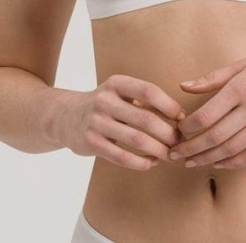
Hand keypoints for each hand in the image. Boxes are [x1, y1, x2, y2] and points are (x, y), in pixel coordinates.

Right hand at [54, 74, 186, 170]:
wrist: (64, 116)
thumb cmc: (104, 104)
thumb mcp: (120, 92)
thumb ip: (144, 100)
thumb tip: (178, 116)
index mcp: (116, 83)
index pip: (149, 91)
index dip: (169, 105)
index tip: (181, 118)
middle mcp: (105, 100)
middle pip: (146, 119)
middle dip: (168, 133)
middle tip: (180, 142)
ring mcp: (96, 122)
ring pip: (136, 140)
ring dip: (158, 150)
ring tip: (170, 154)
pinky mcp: (91, 143)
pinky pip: (122, 156)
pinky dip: (141, 162)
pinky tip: (151, 162)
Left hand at [169, 39, 245, 169]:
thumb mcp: (245, 62)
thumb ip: (214, 78)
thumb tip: (184, 86)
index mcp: (241, 88)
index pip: (206, 116)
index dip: (187, 128)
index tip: (176, 130)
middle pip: (215, 137)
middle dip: (191, 149)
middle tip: (173, 154)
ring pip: (232, 150)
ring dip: (208, 159)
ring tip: (190, 163)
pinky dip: (234, 163)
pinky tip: (219, 164)